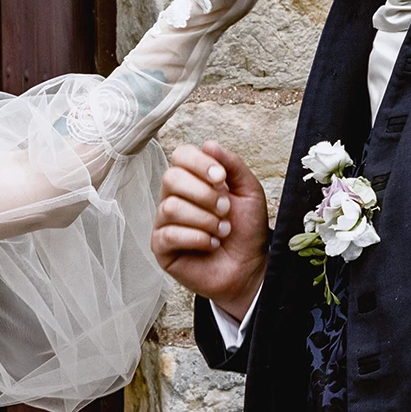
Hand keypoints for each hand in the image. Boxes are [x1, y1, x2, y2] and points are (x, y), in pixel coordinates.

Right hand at [151, 141, 269, 318]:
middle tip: (225, 210)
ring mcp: (164, 222)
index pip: (180, 155)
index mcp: (192, 179)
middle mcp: (173, 197)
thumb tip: (209, 144)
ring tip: (222, 231)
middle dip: (205, 195)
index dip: (200, 163)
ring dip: (205, 220)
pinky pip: (169, 234)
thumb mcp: (249, 191)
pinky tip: (211, 245)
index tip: (221, 178)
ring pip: (171, 207)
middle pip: (171, 178)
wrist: (249, 267)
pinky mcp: (161, 247)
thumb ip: (233, 164)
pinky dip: (197, 238)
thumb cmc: (246, 230)